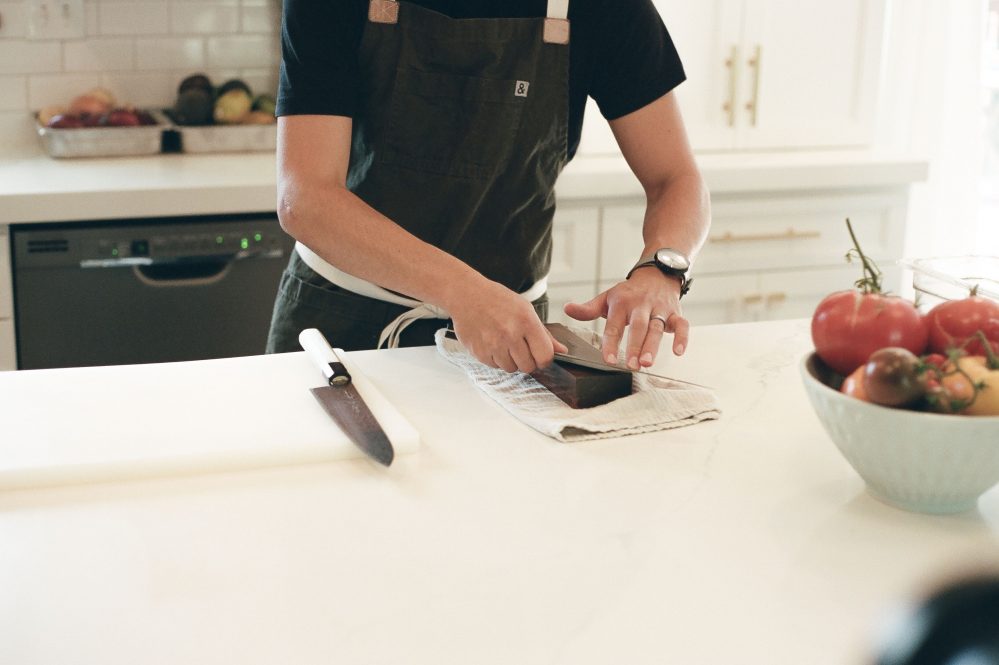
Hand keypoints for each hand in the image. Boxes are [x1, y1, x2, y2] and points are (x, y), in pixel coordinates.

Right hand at [446, 278, 567, 373]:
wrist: (466, 295)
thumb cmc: (497, 300)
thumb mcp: (525, 310)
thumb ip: (544, 334)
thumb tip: (562, 350)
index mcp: (526, 322)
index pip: (545, 356)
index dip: (544, 359)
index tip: (540, 355)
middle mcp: (510, 335)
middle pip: (528, 366)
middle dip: (527, 360)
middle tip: (520, 347)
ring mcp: (493, 345)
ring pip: (511, 369)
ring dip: (510, 360)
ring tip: (504, 342)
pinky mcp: (479, 352)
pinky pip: (495, 367)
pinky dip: (496, 359)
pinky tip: (492, 343)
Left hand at [563, 268, 688, 368]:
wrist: (657, 274)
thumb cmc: (629, 292)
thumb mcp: (607, 298)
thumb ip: (588, 309)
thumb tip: (567, 309)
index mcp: (622, 303)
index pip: (614, 325)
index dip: (611, 343)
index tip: (608, 359)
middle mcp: (641, 305)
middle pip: (638, 327)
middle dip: (634, 346)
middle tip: (630, 365)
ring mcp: (660, 309)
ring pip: (658, 327)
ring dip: (653, 345)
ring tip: (647, 363)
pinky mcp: (676, 313)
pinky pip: (683, 325)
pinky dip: (683, 338)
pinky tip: (678, 352)